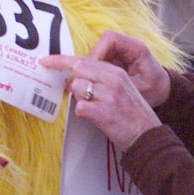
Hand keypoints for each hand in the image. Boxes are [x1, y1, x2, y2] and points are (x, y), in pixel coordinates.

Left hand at [41, 52, 161, 151]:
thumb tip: (75, 79)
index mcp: (116, 72)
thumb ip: (101, 79)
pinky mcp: (104, 113)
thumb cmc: (132, 113)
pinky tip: (94, 117)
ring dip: (79, 98)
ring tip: (93, 108)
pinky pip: (80, 107)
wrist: (147, 134)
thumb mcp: (122, 88)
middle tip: (74, 92)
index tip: (46, 61)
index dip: (61, 60)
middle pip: (78, 71)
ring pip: (77, 88)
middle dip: (72, 81)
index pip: (83, 60)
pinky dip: (82, 113)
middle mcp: (112, 80)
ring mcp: (108, 96)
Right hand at [89, 31, 171, 107]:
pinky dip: (95, 71)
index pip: (110, 38)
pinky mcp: (114, 60)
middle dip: (91, 62)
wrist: (162, 91)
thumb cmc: (154, 89)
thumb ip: (121, 85)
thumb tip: (100, 86)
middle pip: (100, 44)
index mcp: (136, 48)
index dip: (98, 52)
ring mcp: (120, 52)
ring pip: (97, 53)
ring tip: (92, 82)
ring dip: (92, 67)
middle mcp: (127, 46)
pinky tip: (95, 83)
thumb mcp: (139, 90)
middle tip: (87, 79)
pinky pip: (99, 61)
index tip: (94, 70)